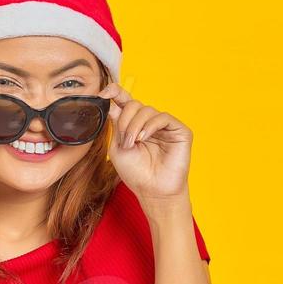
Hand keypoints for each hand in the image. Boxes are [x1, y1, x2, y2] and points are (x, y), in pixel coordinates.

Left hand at [99, 84, 192, 203]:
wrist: (153, 191)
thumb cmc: (136, 173)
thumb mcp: (118, 147)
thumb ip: (116, 125)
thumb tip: (110, 102)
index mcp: (134, 124)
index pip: (125, 101)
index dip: (114, 92)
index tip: (103, 93)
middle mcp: (149, 122)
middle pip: (133, 104)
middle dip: (125, 120)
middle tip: (125, 140)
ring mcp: (164, 125)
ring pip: (146, 110)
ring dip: (135, 126)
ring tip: (133, 143)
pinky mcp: (179, 130)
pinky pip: (162, 117)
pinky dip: (150, 126)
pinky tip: (144, 138)